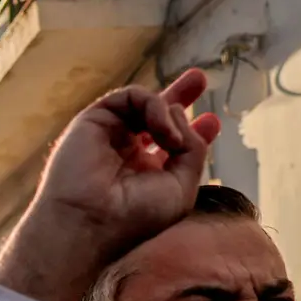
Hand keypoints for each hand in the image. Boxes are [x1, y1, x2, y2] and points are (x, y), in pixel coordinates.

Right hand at [0, 69, 222, 300]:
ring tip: (172, 138)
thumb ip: (194, 149)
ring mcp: (108, 135)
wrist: (89, 221)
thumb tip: (185, 119)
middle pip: (154, 114)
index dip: (190, 130)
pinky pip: (131, 97)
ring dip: (170, 114)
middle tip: (199, 79)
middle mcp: (125, 151)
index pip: (168, 142)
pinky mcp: (93, 120)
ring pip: (145, 104)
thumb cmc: (134, 216)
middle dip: (178, 96)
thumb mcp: (181, 187)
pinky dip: (154, 106)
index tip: (210, 121)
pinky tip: (160, 131)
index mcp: (144, 172)